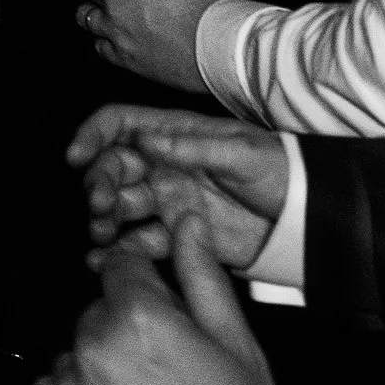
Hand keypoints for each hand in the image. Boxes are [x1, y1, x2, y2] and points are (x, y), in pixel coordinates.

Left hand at [33, 215, 294, 384]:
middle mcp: (90, 349)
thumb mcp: (238, 345)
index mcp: (136, 317)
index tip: (162, 314)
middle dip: (125, 332)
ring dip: (100, 371)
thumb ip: (201, 276)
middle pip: (96, 314)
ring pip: (75, 357)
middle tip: (168, 378)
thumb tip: (184, 222)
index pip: (118, 266)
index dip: (144, 288)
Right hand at [67, 102, 288, 270]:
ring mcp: (169, 200)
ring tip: (101, 233)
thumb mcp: (242, 152)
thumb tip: (144, 140)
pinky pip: (140, 241)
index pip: (120, 124)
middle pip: (113, 166)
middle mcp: (164, 165)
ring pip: (121, 204)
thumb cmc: (280, 170)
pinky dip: (119, 250)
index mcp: (176, 135)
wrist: (307, 218)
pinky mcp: (178, 236)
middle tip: (100, 205)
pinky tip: (103, 260)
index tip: (77, 157)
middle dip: (98, 182)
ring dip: (103, 216)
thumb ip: (193, 147)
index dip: (93, 135)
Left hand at [74, 0, 246, 86]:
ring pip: (85, 15)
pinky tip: (120, 35)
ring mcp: (115, 32)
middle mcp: (113, 1)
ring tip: (112, 7)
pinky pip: (99, 46)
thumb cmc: (217, 5)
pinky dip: (105, 38)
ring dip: (95, 7)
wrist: (225, 52)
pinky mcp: (124, 59)